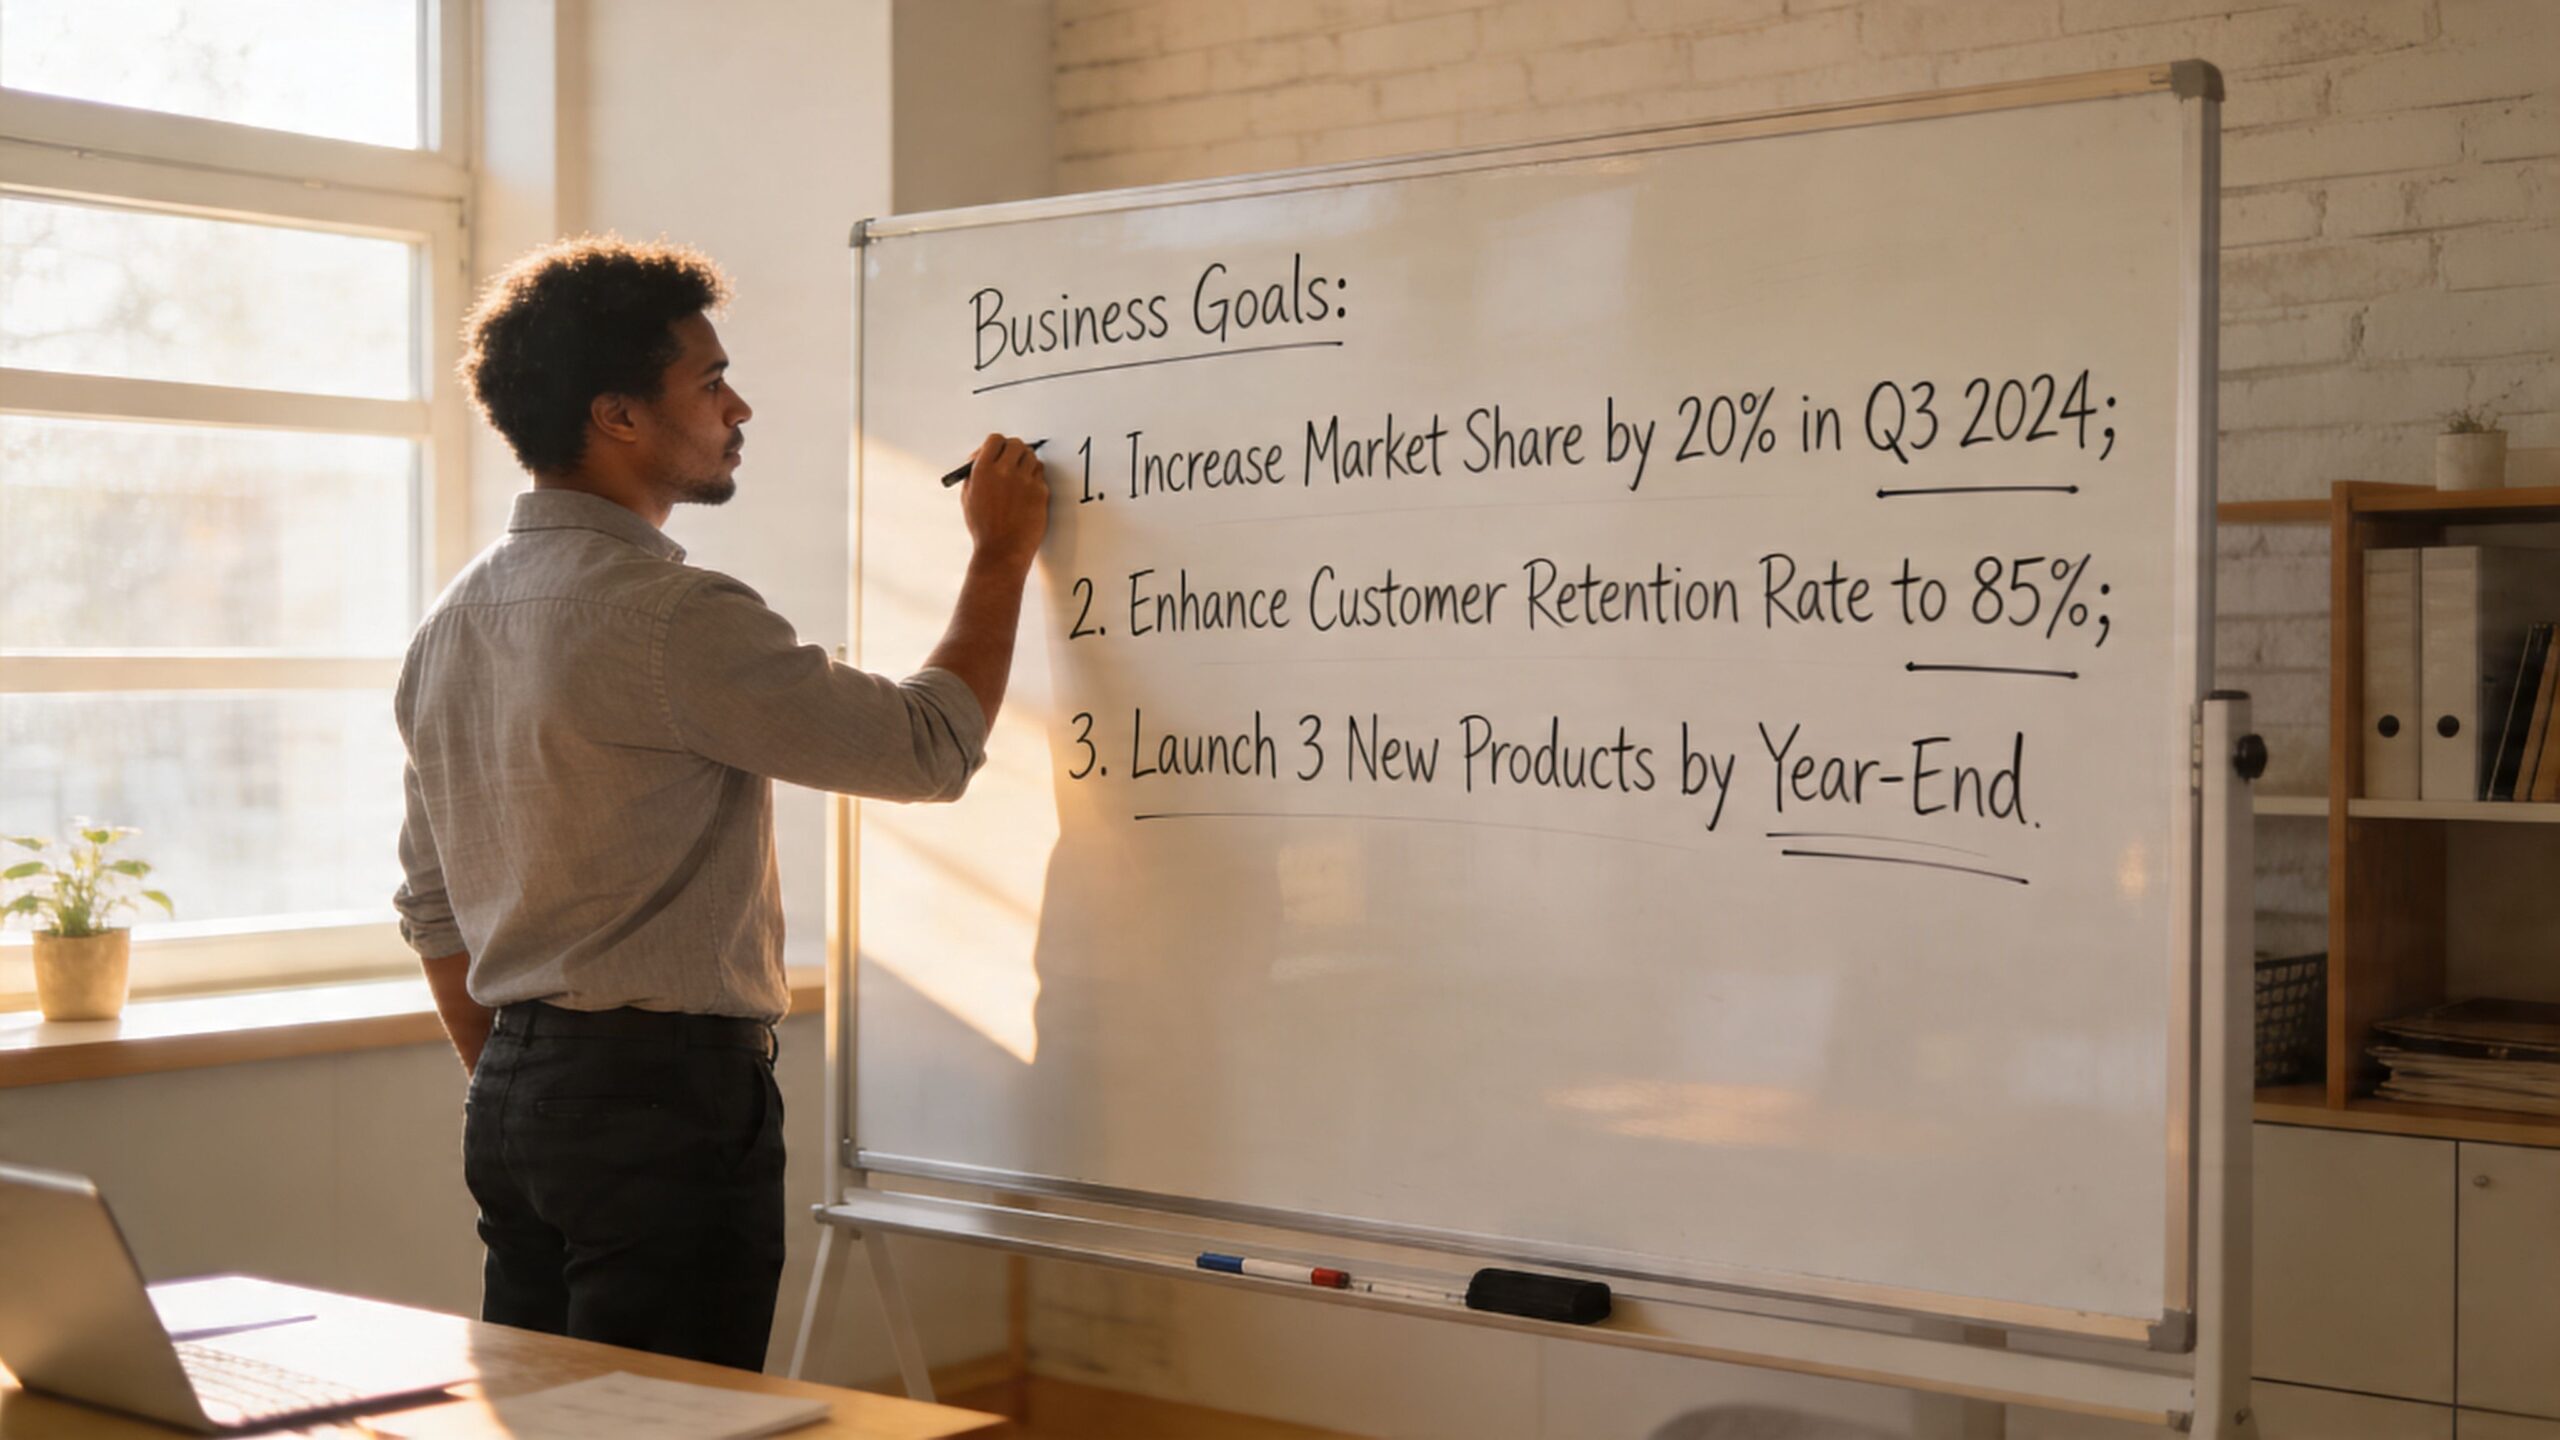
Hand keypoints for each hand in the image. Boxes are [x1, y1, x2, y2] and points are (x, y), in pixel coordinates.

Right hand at [962, 433, 1049, 573]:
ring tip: (1019, 478)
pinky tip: (1026, 491)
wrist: (1002, 551)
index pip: (995, 440)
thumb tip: (981, 456)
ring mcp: (1025, 480)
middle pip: (1016, 444)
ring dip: (1025, 463)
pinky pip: (1040, 473)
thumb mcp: (968, 497)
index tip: (998, 451)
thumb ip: (974, 473)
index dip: (997, 445)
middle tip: (1012, 460)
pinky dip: (1034, 478)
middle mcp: (1004, 471)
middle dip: (1013, 451)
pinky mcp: (1040, 491)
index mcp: (983, 471)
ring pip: (1031, 457)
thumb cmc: (984, 528)